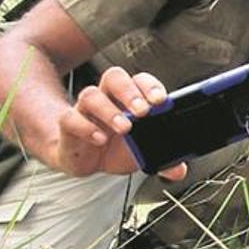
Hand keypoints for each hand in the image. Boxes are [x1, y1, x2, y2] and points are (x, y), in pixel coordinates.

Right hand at [54, 67, 186, 180]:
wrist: (86, 160)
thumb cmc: (116, 147)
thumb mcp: (142, 154)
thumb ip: (163, 161)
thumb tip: (179, 170)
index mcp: (130, 99)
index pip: (140, 81)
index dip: (150, 86)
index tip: (161, 101)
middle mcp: (108, 98)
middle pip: (114, 78)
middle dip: (130, 92)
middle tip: (143, 111)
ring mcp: (86, 110)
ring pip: (91, 95)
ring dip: (109, 111)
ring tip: (125, 128)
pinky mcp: (69, 125)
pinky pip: (71, 119)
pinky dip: (86, 128)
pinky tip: (99, 139)